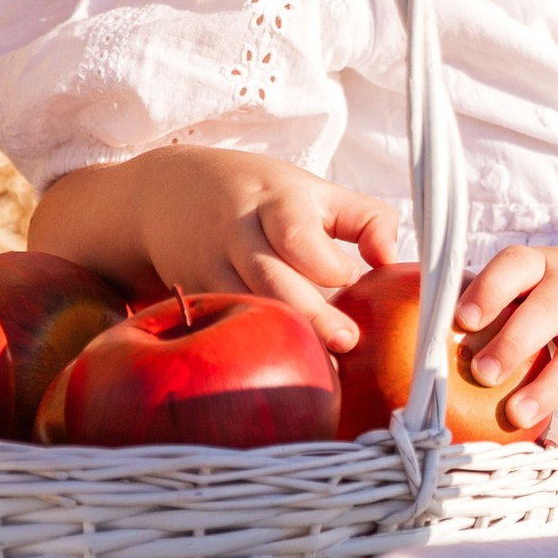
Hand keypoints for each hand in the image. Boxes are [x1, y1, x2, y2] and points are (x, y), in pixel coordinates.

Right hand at [32, 147, 393, 353]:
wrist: (167, 193)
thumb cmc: (261, 195)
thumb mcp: (315, 191)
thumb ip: (367, 219)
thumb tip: (391, 261)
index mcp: (275, 202)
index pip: (298, 234)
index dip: (327, 264)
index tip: (350, 280)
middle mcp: (237, 233)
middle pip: (271, 279)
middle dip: (311, 314)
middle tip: (347, 342)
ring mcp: (209, 266)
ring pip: (244, 307)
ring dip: (281, 336)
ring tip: (322, 366)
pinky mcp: (193, 295)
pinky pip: (221, 324)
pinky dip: (250, 343)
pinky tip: (279, 363)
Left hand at [453, 240, 557, 447]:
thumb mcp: (539, 276)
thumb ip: (492, 297)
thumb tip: (412, 331)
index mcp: (545, 267)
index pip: (516, 266)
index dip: (490, 289)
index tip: (463, 318)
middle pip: (548, 313)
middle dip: (515, 342)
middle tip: (482, 372)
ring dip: (547, 389)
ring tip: (516, 416)